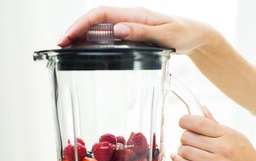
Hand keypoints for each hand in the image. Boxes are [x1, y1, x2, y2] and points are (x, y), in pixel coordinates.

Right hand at [58, 6, 213, 53]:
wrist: (194, 36)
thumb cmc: (183, 33)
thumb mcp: (165, 34)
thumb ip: (141, 32)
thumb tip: (116, 30)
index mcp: (135, 14)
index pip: (101, 14)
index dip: (82, 24)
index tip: (68, 37)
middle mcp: (129, 18)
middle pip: (95, 20)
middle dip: (76, 30)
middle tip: (61, 45)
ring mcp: (130, 25)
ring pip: (100, 27)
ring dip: (82, 36)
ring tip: (68, 49)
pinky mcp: (132, 34)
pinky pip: (109, 35)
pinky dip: (95, 41)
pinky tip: (88, 50)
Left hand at [171, 106, 255, 160]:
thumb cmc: (248, 158)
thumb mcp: (236, 137)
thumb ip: (216, 124)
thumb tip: (201, 109)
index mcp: (228, 134)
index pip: (198, 122)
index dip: (184, 121)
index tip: (182, 123)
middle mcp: (223, 147)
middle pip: (188, 137)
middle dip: (183, 138)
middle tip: (187, 141)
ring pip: (186, 152)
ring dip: (182, 151)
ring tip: (186, 151)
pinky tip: (177, 158)